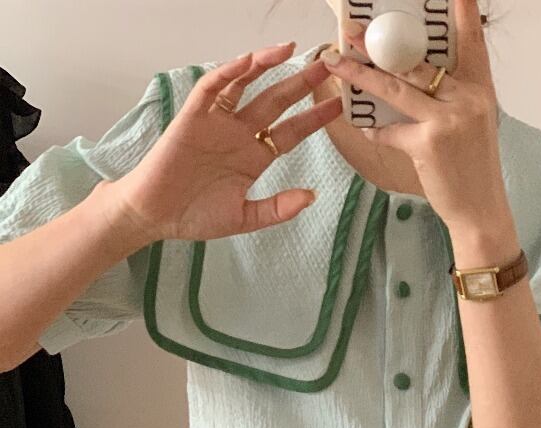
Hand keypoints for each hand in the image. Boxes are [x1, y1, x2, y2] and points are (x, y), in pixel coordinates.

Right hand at [107, 43, 342, 242]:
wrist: (155, 216)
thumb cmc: (196, 216)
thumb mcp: (245, 218)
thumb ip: (277, 208)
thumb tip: (311, 196)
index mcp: (254, 157)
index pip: (291, 132)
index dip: (314, 118)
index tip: (339, 106)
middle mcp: (239, 135)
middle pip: (276, 102)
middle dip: (301, 83)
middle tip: (327, 66)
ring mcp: (216, 123)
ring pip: (246, 86)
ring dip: (267, 66)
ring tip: (291, 50)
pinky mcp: (192, 117)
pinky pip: (212, 89)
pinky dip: (228, 73)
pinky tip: (248, 61)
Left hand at [320, 0, 510, 235]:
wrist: (481, 209)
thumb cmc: (474, 168)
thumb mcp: (473, 125)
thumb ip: (452, 99)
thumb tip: (414, 80)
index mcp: (481, 90)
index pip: (472, 42)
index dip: (461, 14)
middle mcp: (468, 98)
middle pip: (417, 61)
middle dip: (381, 45)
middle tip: (354, 31)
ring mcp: (449, 119)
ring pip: (397, 88)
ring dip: (362, 75)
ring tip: (337, 62)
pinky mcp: (429, 143)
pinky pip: (391, 130)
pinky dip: (376, 131)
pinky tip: (367, 129)